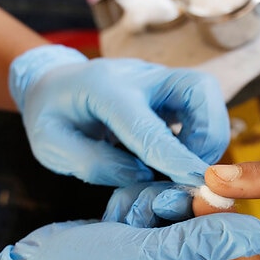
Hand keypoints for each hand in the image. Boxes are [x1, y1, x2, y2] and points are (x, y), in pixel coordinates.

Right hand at [0, 213, 259, 259]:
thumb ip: (204, 244)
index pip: (222, 238)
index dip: (200, 213)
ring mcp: (158, 251)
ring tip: (118, 225)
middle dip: (165, 207)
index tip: (172, 208)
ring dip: (142, 205)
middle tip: (140, 219)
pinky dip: (127, 206)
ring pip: (172, 202)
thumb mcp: (146, 259)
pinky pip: (148, 203)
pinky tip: (110, 221)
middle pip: (197, 214)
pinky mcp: (139, 236)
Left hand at [9, 44, 228, 186]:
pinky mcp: (170, 89)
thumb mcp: (50, 145)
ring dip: (209, 136)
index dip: (176, 158)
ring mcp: (159, 78)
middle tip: (192, 170)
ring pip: (207, 96)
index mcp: (104, 89)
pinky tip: (180, 154)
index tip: (198, 184)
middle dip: (208, 134)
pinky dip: (202, 134)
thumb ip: (92, 163)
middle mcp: (139, 76)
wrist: (55, 84)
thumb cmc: (51, 115)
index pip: (149, 127)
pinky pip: (203, 106)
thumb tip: (140, 174)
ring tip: (184, 166)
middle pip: (199, 88)